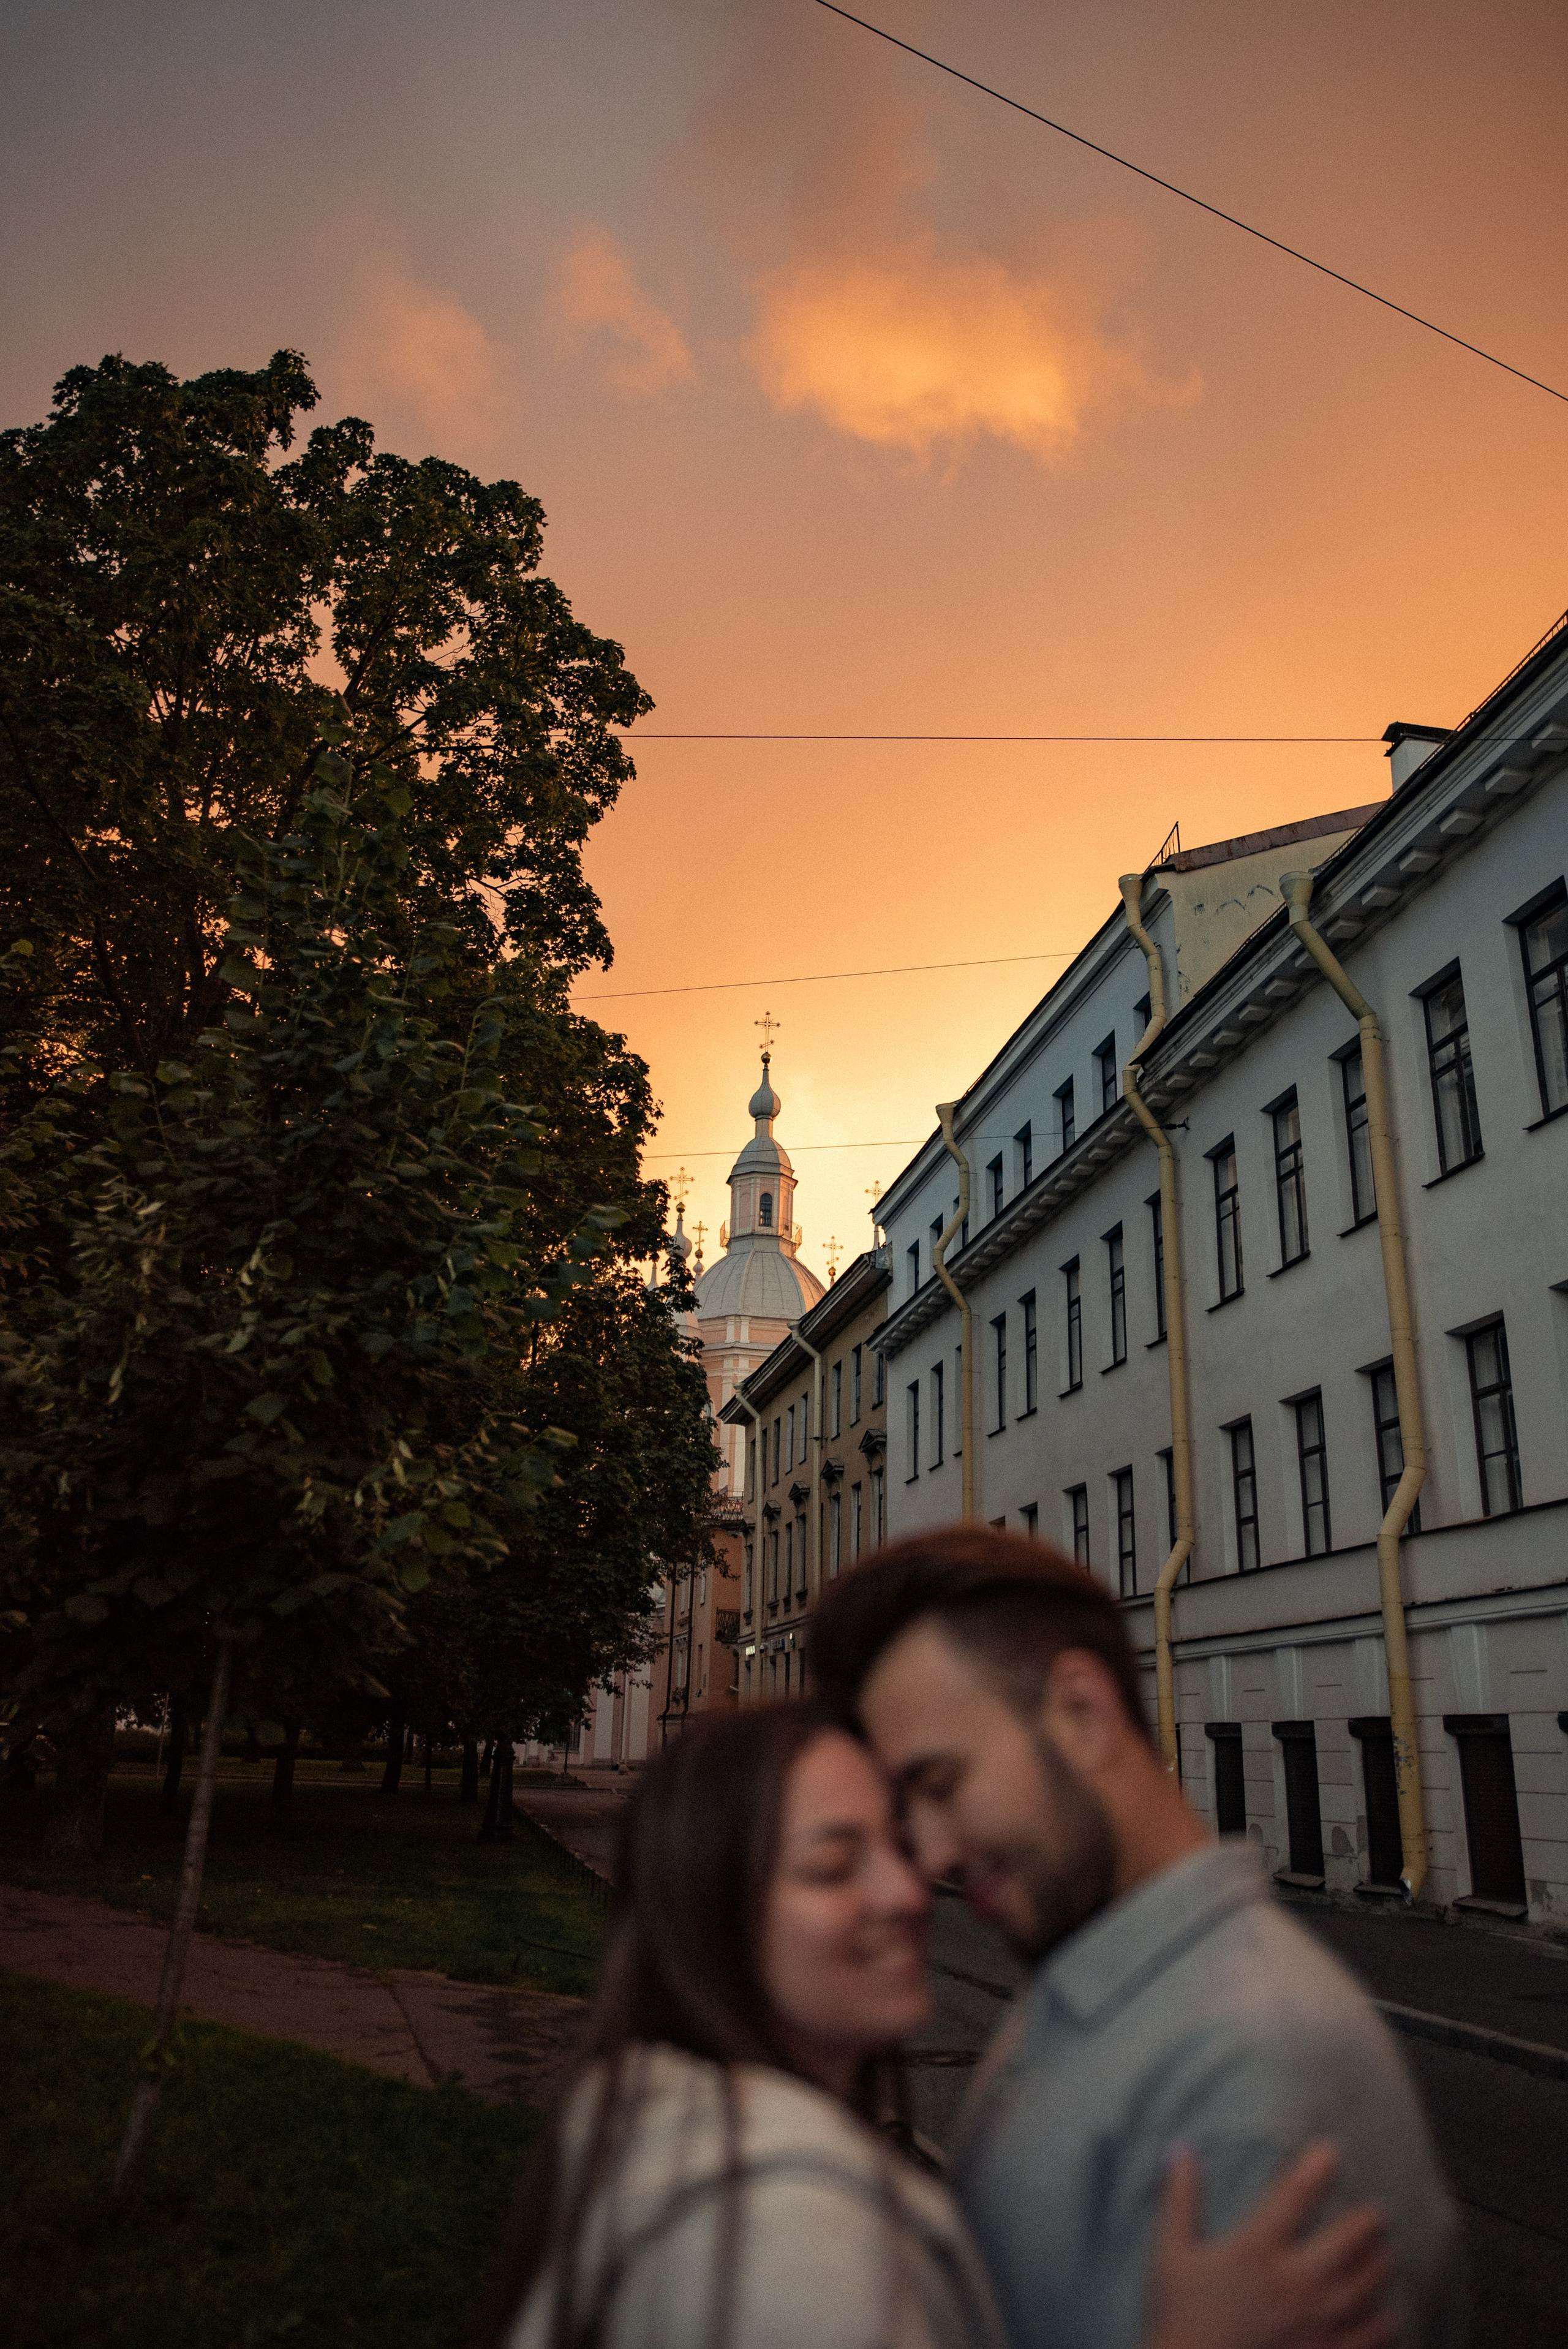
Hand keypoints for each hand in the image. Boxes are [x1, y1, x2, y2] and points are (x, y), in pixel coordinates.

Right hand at [1146, 2139, 1397, 2348]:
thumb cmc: (1179, 2325)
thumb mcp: (1169, 2259)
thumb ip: (1178, 2201)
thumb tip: (1180, 2148)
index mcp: (1257, 2252)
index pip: (1296, 2194)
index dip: (1318, 2167)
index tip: (1329, 2153)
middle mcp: (1295, 2284)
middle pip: (1353, 2238)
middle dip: (1368, 2220)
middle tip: (1371, 2215)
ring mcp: (1319, 2326)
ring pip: (1373, 2285)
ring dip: (1381, 2266)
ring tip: (1382, 2256)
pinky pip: (1378, 2335)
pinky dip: (1384, 2320)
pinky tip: (1382, 2314)